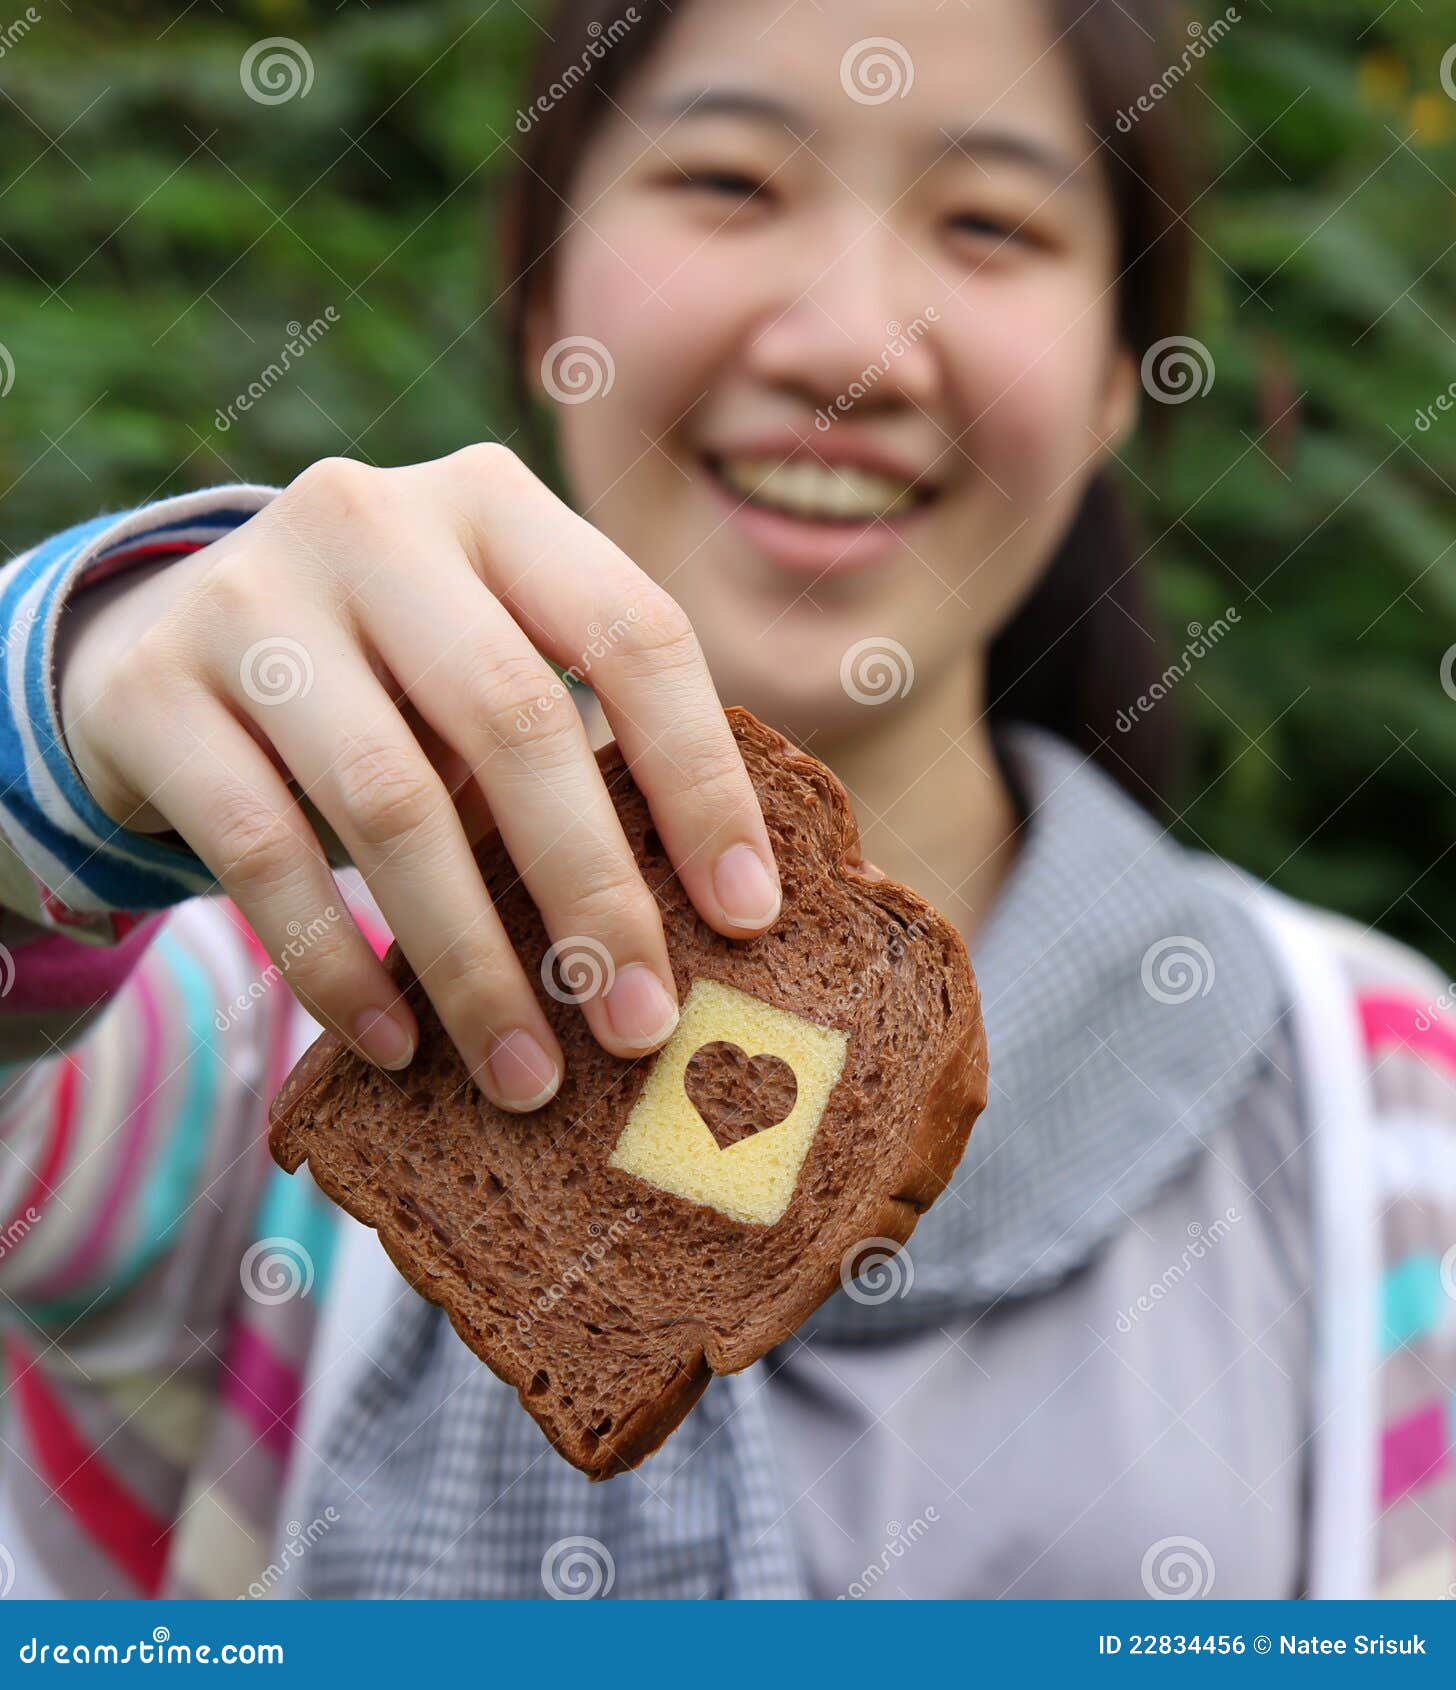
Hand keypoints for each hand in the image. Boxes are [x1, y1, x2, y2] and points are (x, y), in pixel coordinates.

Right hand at [54, 447, 781, 1109]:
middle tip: (640, 1026)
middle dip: (592, 893)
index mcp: (494, 503)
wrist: (158, 645)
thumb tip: (705, 925)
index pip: (633, 633)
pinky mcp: (152, 689)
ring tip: (528, 1075)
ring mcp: (249, 597)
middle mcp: (372, 521)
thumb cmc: (382, 679)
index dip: (702, 780)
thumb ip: (573, 749)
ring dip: (472, 963)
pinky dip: (335, 965)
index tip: (748, 916)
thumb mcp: (481, 667)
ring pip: (392, 801)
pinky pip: (260, 852)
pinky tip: (393, 1044)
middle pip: (516, 720)